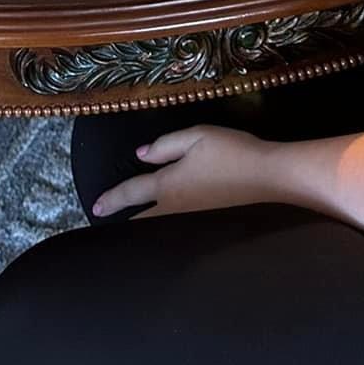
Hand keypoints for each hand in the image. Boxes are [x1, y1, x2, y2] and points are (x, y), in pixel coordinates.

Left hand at [92, 127, 273, 220]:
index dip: (112, 199)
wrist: (268, 177)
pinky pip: (175, 228)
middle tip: (108, 222)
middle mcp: (176, 207)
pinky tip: (164, 226)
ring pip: (158, 226)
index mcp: (169, 184)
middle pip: (142, 220)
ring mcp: (193, 218)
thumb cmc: (231, 151)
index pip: (132, 193)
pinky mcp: (208, 222)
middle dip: (123, 222)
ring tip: (130, 226)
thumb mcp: (195, 136)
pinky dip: (161, 228)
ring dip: (141, 227)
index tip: (95, 207)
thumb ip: (165, 145)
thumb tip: (141, 155)